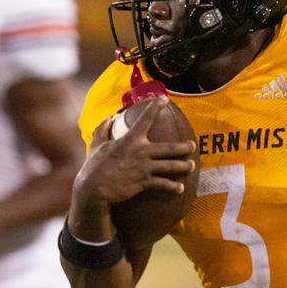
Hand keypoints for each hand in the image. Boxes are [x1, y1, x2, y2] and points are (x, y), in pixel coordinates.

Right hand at [72, 97, 194, 211]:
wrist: (94, 188)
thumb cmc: (94, 166)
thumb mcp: (96, 145)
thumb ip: (102, 130)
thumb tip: (107, 118)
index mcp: (130, 140)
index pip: (145, 119)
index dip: (155, 107)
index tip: (164, 99)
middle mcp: (141, 152)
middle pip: (168, 148)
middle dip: (183, 147)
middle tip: (192, 146)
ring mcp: (144, 168)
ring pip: (170, 166)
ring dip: (183, 166)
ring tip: (191, 166)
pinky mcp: (144, 182)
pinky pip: (163, 184)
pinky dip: (173, 186)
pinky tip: (180, 188)